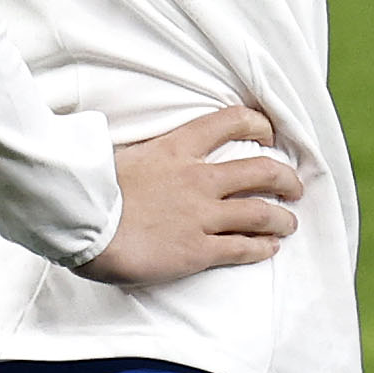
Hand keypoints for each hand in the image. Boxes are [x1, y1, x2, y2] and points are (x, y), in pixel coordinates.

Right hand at [81, 103, 304, 283]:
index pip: (229, 122)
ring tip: (289, 222)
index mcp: (176, 148)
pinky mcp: (197, 251)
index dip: (257, 124)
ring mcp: (200, 216)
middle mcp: (197, 179)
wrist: (79, 224)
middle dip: (285, 178)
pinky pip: (241, 248)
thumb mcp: (120, 155)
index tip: (268, 133)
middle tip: (294, 185)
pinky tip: (270, 248)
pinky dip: (262, 247)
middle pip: (260, 170)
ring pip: (260, 212)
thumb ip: (145, 154)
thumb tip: (142, 151)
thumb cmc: (89, 189)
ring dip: (282, 217)